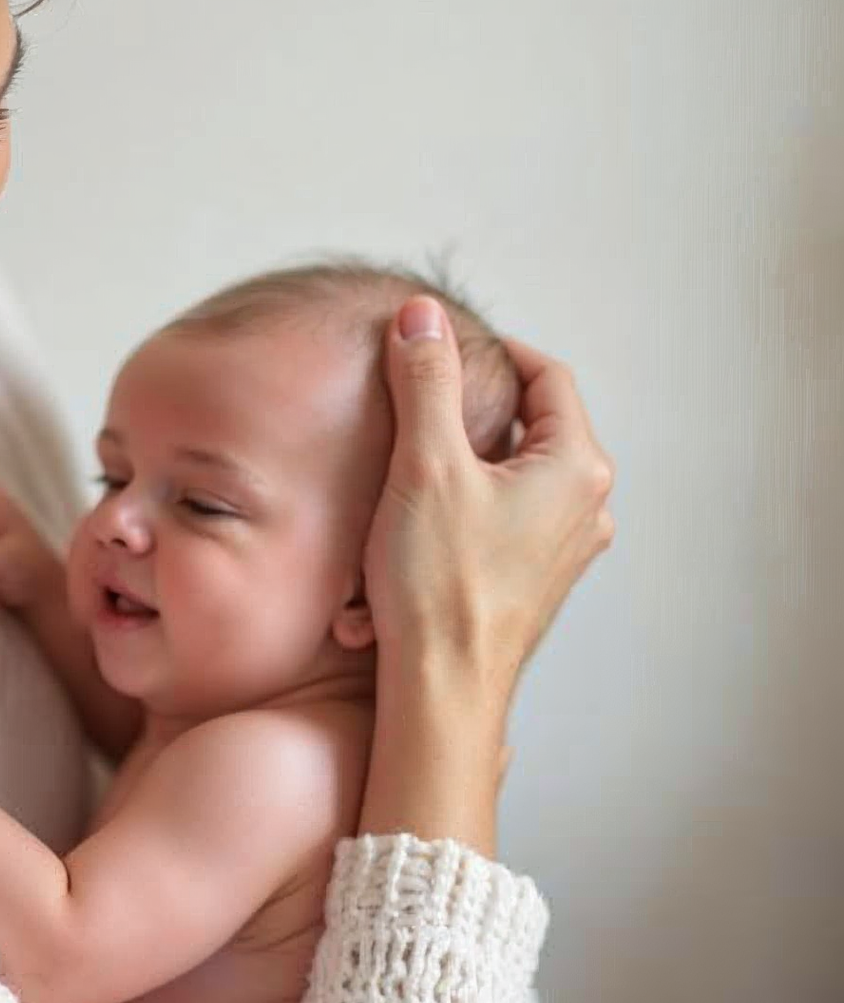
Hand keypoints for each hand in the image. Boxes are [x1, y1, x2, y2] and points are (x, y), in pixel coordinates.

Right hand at [365, 300, 615, 696]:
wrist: (441, 686)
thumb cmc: (439, 583)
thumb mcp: (426, 463)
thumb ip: (426, 381)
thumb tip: (422, 316)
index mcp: (576, 467)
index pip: (547, 376)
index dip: (495, 350)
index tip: (444, 347)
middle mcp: (586, 507)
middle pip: (535, 423)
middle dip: (478, 403)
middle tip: (423, 395)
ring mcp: (565, 548)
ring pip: (520, 472)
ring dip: (472, 455)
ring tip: (416, 454)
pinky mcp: (536, 579)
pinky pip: (509, 515)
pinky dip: (472, 498)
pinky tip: (424, 512)